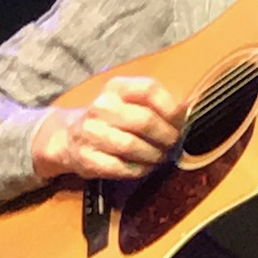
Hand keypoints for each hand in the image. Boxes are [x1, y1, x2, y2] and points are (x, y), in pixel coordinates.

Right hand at [32, 75, 185, 181]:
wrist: (68, 136)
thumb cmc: (110, 118)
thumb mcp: (128, 100)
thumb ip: (155, 103)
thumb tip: (189, 113)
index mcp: (116, 87)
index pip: (149, 90)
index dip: (171, 107)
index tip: (181, 121)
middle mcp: (102, 106)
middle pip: (145, 121)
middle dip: (166, 136)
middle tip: (173, 144)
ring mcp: (92, 132)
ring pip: (133, 146)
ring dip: (154, 155)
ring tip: (160, 157)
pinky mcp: (88, 158)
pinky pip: (121, 167)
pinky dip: (139, 170)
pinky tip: (145, 167)